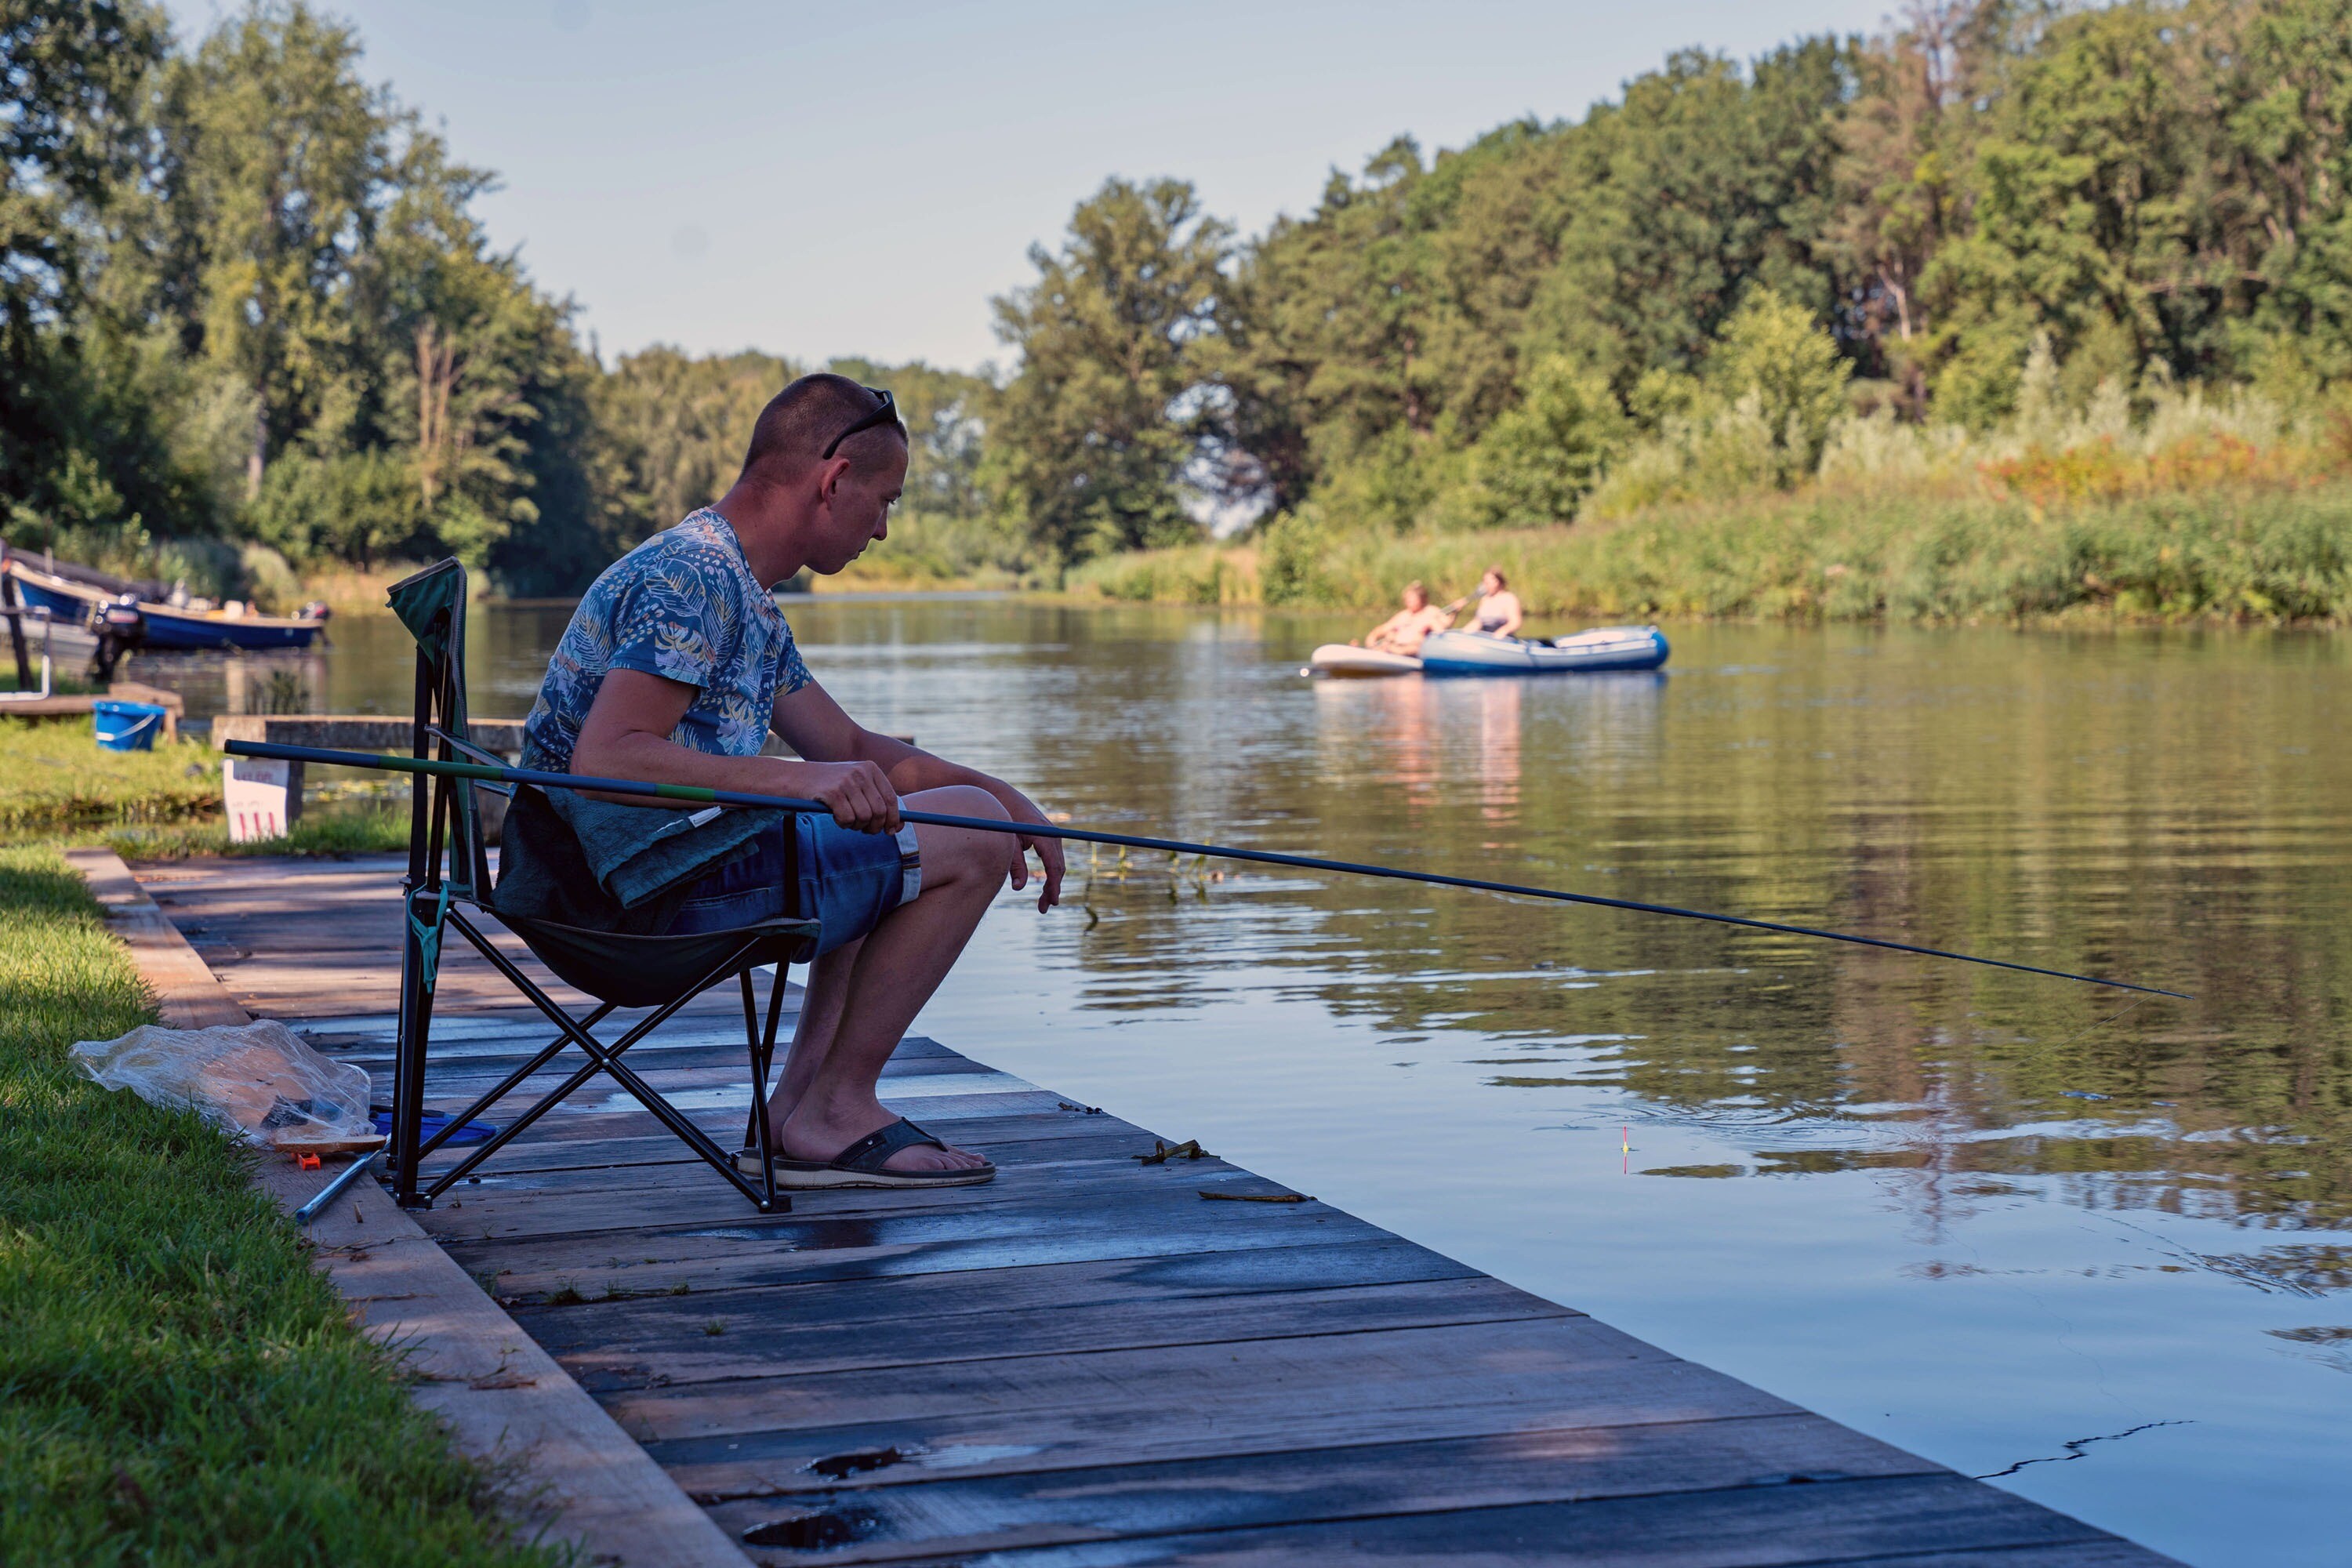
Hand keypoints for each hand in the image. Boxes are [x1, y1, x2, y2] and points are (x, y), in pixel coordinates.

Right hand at [802, 760, 899, 833]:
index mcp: (870, 768)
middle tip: (865, 831)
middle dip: (874, 827)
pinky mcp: (833, 792)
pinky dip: (843, 824)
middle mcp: (861, 772)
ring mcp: (846, 781)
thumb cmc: (828, 785)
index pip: (891, 798)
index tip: (891, 831)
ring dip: (856, 826)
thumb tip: (897, 825)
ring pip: (864, 817)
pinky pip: (848, 819)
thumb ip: (875, 799)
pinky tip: (836, 817)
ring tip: (847, 820)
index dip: (893, 818)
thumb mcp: (855, 783)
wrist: (795, 777)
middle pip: (879, 811)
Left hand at [1002, 792, 1064, 912]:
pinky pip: (1053, 857)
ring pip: (1058, 863)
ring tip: (1044, 902)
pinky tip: (1045, 885)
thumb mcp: (1006, 843)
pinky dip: (1050, 872)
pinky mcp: (1047, 834)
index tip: (1051, 902)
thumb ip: (1014, 865)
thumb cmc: (1001, 818)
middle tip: (1044, 908)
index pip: (1053, 866)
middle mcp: (1051, 833)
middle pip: (1059, 867)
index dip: (1053, 886)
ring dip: (1053, 882)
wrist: (1001, 794)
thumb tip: (1018, 887)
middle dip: (1053, 889)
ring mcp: (1051, 832)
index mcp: (1042, 835)